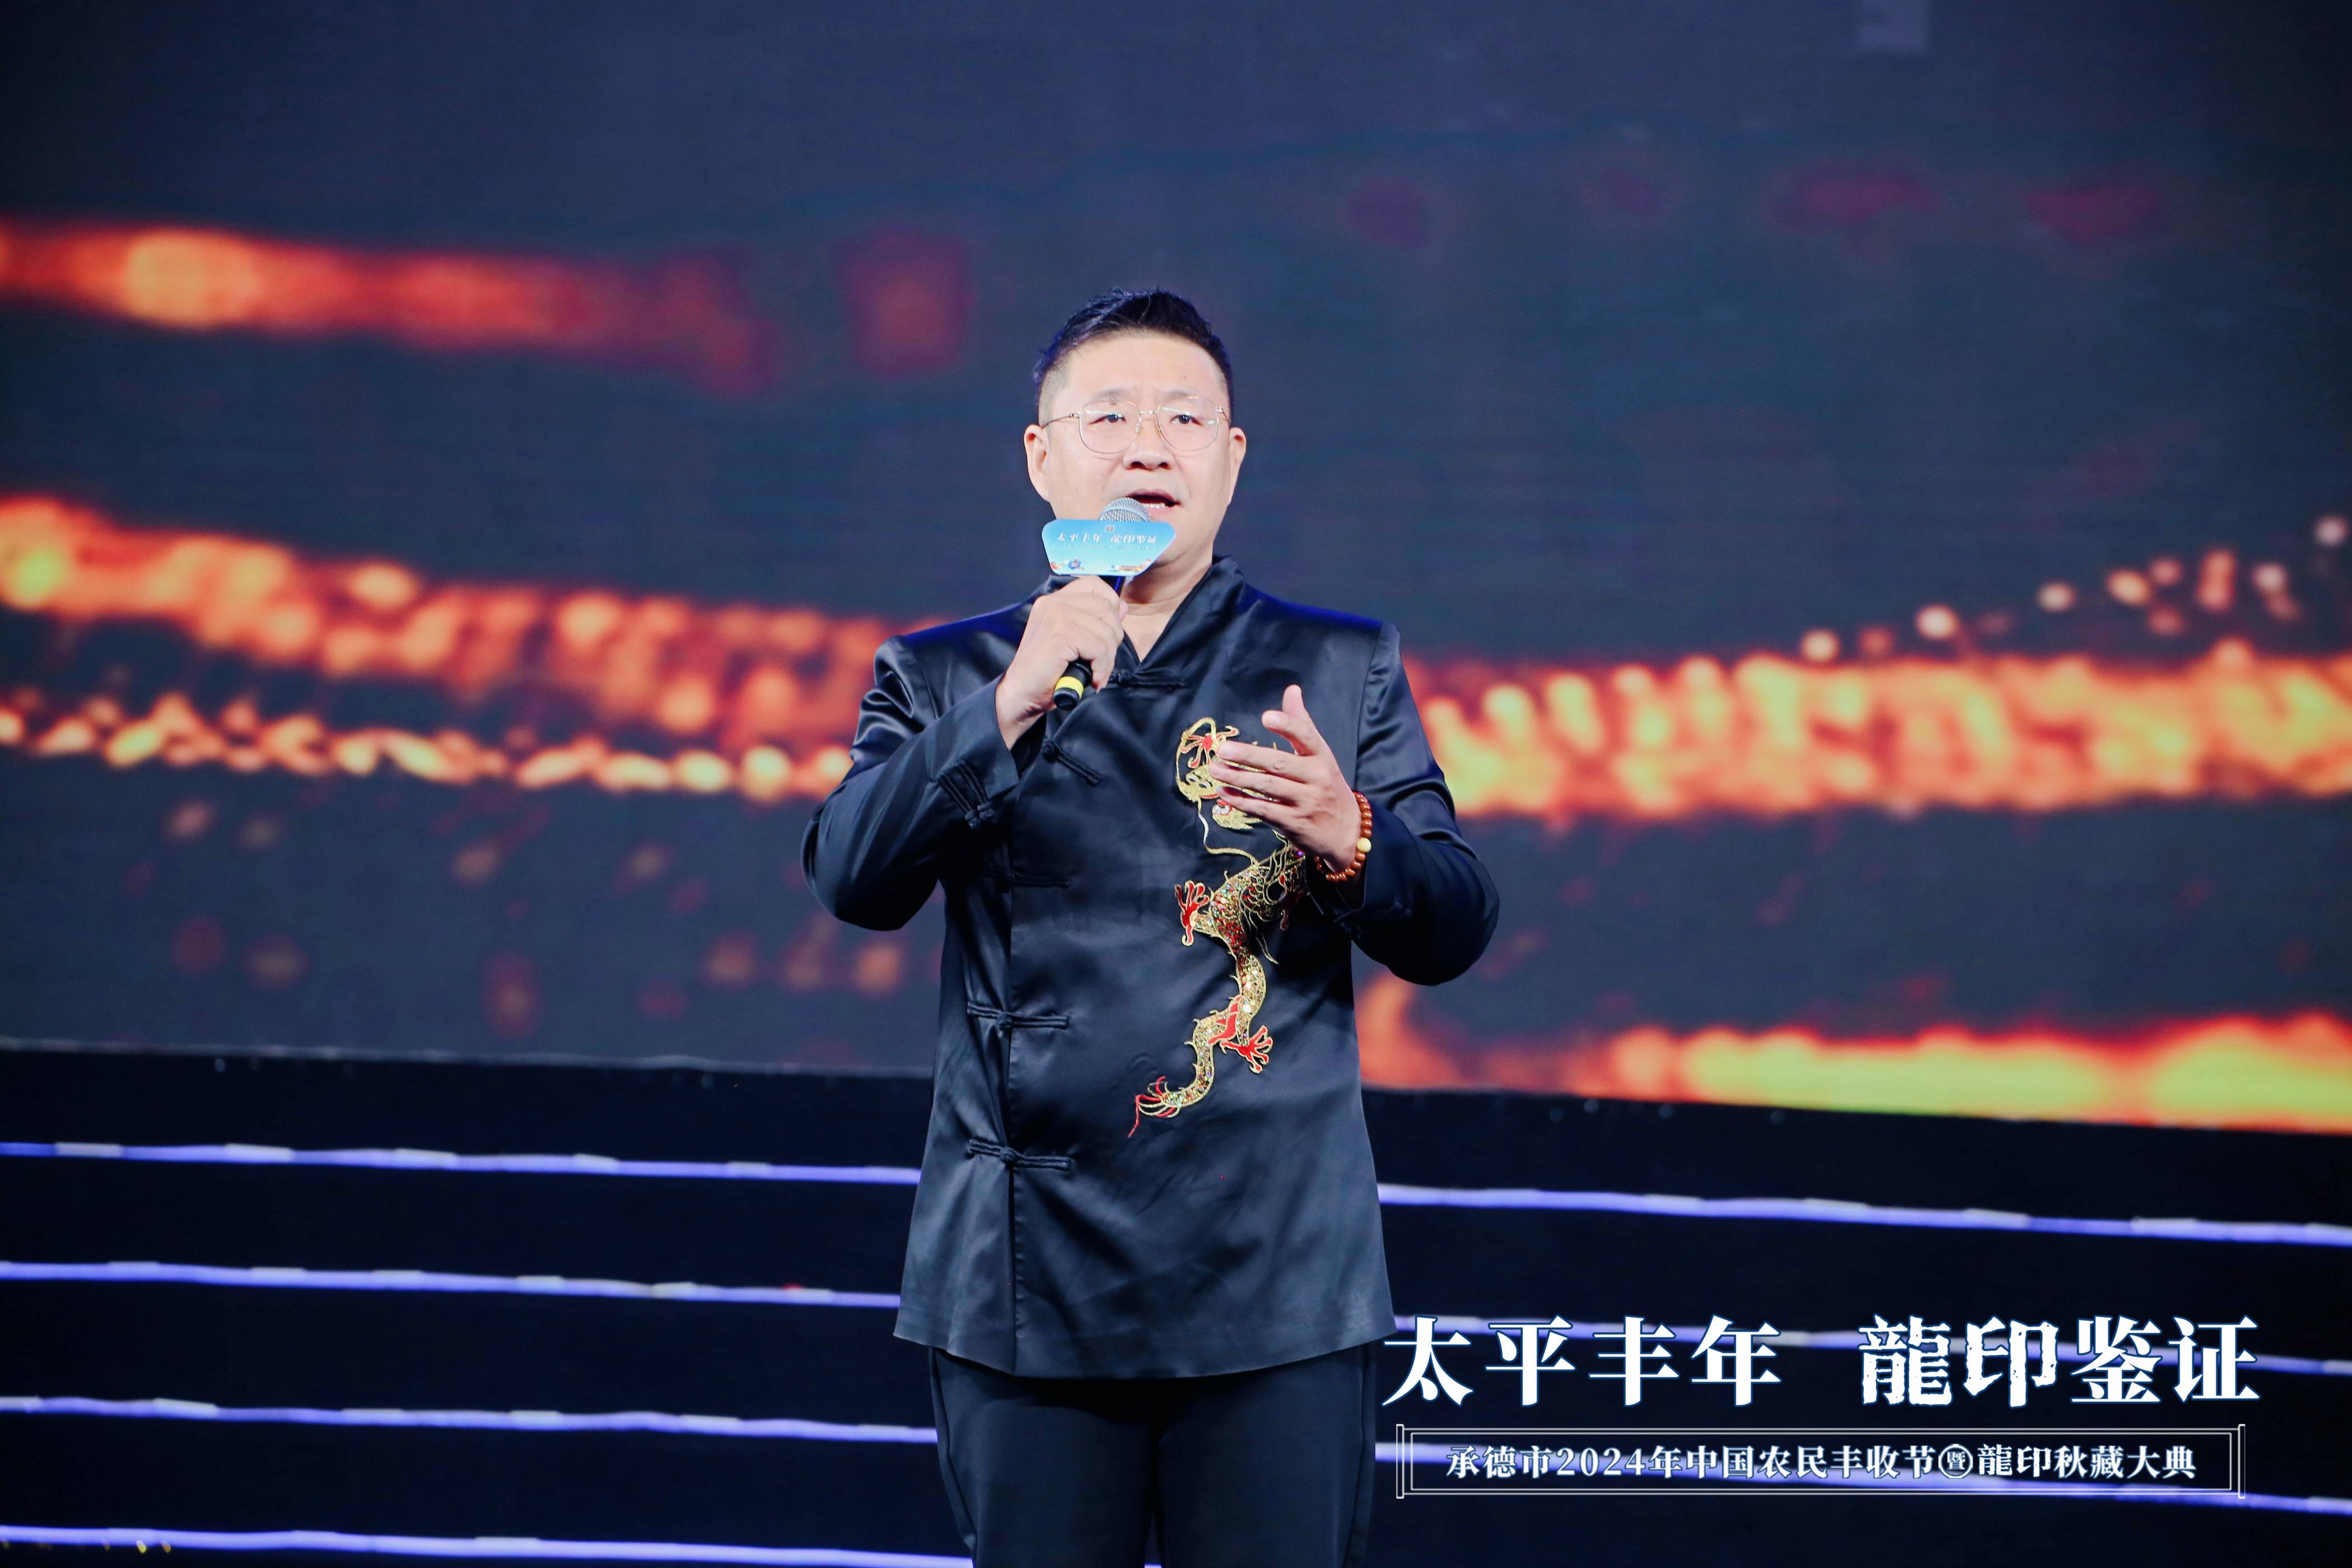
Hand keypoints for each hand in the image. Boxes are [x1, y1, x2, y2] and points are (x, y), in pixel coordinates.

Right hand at [998, 576, 1126, 747]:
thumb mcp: (1073, 640)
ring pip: (1105, 630)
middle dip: (1113, 638)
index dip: (1111, 604)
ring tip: (1097, 673)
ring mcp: (1056, 617)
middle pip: (1106, 608)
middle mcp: (1054, 603)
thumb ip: (1094, 621)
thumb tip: (1122, 607)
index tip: (1108, 630)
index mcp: (1054, 600)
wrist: (1021, 694)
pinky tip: (1092, 678)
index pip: (1094, 585)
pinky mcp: (1060, 635)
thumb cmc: (1046, 671)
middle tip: (1102, 661)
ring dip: (1107, 658)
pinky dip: (1101, 667)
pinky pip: (1098, 648)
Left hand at [1204, 684, 1362, 871]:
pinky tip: (1224, 794)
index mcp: (1322, 757)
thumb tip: (1291, 690)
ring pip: (1268, 787)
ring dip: (1239, 778)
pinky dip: (1242, 802)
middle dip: (1249, 756)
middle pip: (1279, 764)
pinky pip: (1264, 810)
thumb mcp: (1321, 755)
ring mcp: (1306, 802)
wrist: (1347, 832)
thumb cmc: (1327, 786)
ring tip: (1216, 770)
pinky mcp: (1295, 823)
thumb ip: (1302, 725)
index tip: (1266, 717)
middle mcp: (1316, 777)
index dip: (1287, 726)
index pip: (1306, 736)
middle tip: (1223, 749)